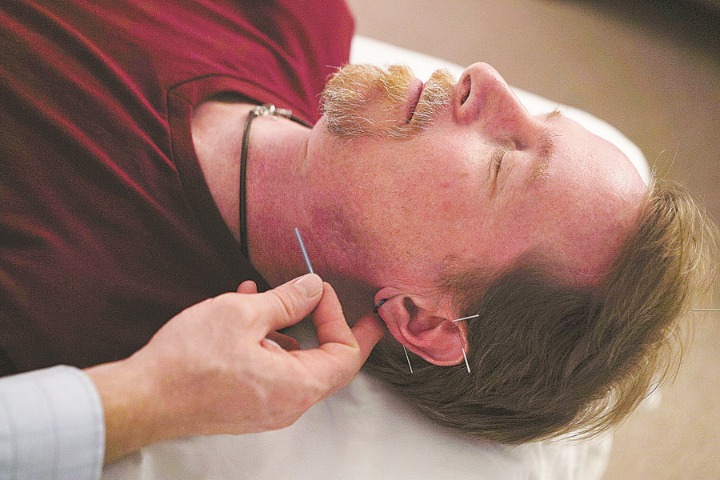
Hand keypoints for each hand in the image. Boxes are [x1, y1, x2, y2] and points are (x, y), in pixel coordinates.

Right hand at [87, 273, 384, 462]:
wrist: (142, 399)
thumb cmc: (190, 360)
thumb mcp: (243, 314)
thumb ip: (287, 300)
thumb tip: (312, 288)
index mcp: (297, 387)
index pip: (346, 355)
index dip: (342, 319)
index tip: (323, 292)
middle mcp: (288, 405)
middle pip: (325, 360)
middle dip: (322, 321)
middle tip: (319, 293)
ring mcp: (267, 408)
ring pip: (293, 361)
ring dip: (285, 325)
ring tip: (261, 294)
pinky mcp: (246, 404)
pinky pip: (271, 369)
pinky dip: (265, 340)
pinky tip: (242, 312)